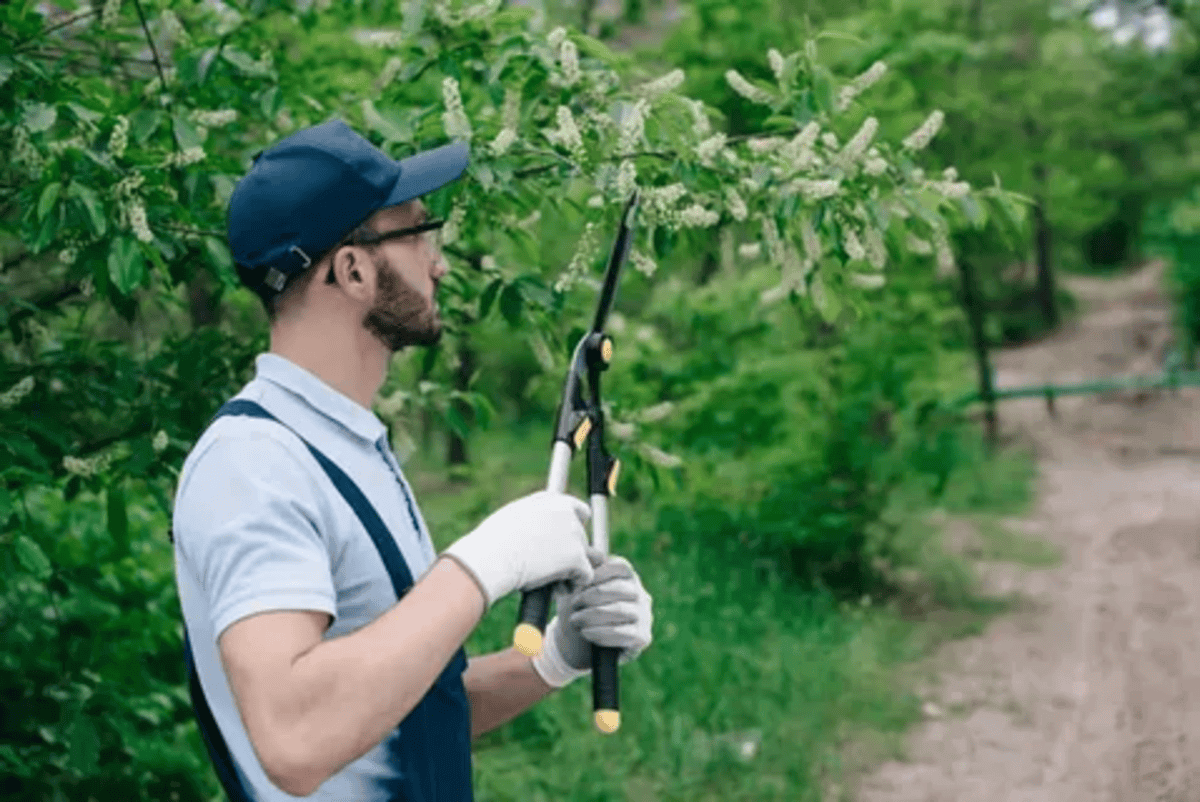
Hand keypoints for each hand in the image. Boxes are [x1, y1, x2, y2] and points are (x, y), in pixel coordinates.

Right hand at [442, 490, 594, 608]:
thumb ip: (535, 520)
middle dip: (569, 554)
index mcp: (550, 500)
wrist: (491, 556)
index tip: (563, 544)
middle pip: (582, 537)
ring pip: (585, 557)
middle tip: (549, 569)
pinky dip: (572, 585)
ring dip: (571, 571)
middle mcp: (566, 512)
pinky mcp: (577, 556)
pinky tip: (556, 589)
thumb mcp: (513, 519)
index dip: (573, 530)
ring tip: (551, 582)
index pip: (579, 511)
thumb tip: (539, 534)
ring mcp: (574, 533)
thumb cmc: (492, 543)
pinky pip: (586, 575)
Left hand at [532, 552, 653, 688]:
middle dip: (591, 596)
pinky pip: (623, 632)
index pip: (621, 566)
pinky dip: (601, 632)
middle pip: (619, 588)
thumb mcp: (576, 588)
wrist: (578, 643)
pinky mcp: (642, 636)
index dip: (599, 573)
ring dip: (592, 615)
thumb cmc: (579, 609)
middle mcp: (641, 594)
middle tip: (574, 604)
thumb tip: (582, 555)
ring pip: (620, 610)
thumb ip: (581, 571)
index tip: (578, 583)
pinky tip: (586, 633)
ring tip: (576, 620)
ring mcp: (644, 615)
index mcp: (628, 577)